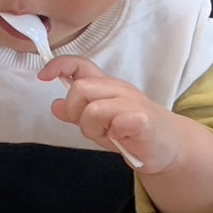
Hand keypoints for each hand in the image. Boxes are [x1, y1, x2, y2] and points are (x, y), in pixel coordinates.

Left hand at [42, 56, 180, 171]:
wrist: (170, 147)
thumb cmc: (131, 132)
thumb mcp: (98, 122)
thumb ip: (77, 113)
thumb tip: (55, 105)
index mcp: (106, 86)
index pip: (81, 65)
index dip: (59, 66)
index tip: (43, 77)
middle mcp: (119, 89)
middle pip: (80, 88)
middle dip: (76, 111)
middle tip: (91, 126)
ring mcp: (133, 102)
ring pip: (93, 109)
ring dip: (93, 128)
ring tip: (108, 135)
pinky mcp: (143, 119)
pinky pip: (116, 122)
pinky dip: (114, 135)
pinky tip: (123, 138)